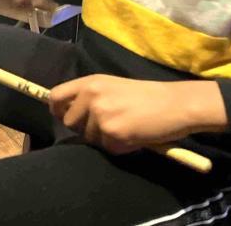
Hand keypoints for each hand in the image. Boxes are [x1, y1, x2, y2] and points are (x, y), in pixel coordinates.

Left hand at [49, 76, 227, 154]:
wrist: (175, 104)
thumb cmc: (146, 95)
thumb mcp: (111, 86)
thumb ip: (89, 95)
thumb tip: (68, 111)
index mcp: (90, 82)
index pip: (55, 96)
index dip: (57, 109)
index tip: (63, 116)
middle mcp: (91, 97)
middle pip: (69, 122)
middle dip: (83, 128)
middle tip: (106, 126)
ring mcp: (100, 115)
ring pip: (88, 137)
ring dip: (104, 138)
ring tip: (124, 128)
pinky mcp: (112, 134)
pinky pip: (106, 147)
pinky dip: (119, 147)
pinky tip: (133, 136)